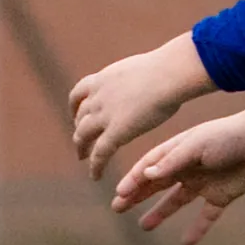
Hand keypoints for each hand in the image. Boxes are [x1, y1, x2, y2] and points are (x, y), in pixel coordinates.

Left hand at [69, 32, 212, 182]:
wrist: (169, 74)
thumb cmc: (168, 68)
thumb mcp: (142, 68)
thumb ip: (138, 77)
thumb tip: (152, 76)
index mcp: (104, 79)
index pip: (79, 93)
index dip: (76, 107)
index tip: (77, 114)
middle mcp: (98, 96)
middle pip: (80, 116)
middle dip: (79, 128)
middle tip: (81, 141)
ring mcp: (104, 114)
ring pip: (83, 135)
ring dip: (81, 147)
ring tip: (82, 158)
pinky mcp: (115, 132)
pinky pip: (99, 153)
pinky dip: (95, 166)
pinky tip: (95, 176)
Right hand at [113, 92, 244, 244]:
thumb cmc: (227, 137)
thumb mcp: (196, 146)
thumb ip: (172, 161)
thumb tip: (146, 174)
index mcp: (178, 151)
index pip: (149, 168)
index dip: (134, 180)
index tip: (119, 194)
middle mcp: (188, 168)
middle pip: (157, 184)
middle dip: (137, 196)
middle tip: (117, 208)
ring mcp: (204, 183)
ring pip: (177, 201)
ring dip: (160, 212)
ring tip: (144, 225)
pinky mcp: (221, 196)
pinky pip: (206, 216)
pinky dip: (197, 229)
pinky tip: (186, 243)